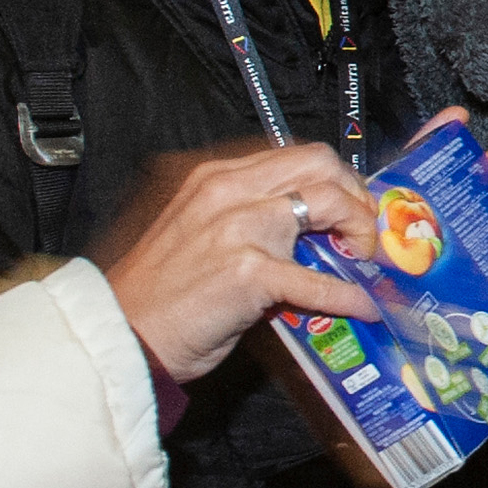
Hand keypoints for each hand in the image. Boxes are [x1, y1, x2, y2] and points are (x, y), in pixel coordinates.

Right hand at [92, 140, 386, 383]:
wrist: (124, 333)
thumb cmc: (161, 294)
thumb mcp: (204, 235)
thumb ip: (252, 222)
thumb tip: (311, 236)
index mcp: (217, 178)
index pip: (295, 155)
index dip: (337, 176)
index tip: (354, 200)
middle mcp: (229, 191)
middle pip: (320, 163)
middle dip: (354, 192)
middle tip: (364, 227)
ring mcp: (239, 227)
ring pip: (327, 202)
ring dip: (359, 230)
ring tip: (364, 258)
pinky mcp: (249, 272)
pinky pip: (318, 280)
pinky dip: (349, 296)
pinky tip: (362, 306)